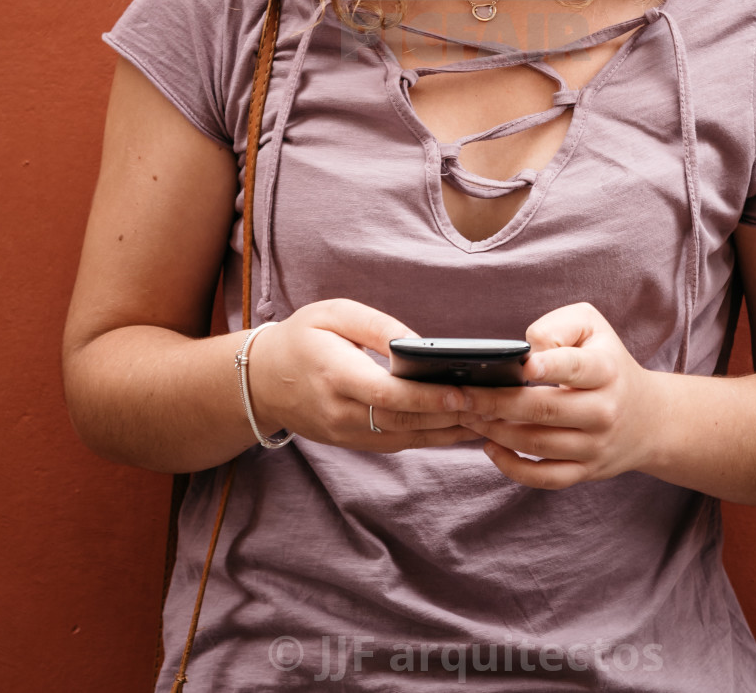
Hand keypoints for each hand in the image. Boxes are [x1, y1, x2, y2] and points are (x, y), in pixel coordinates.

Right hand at [248, 299, 477, 452]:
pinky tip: (460, 426)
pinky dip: (431, 437)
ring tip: (489, 418)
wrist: (262, 380)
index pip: (388, 394)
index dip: (428, 397)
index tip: (464, 392)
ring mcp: (346, 434)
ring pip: (405, 438)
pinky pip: (397, 443)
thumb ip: (376, 326)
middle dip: (450, 416)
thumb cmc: (302, 337)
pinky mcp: (353, 443)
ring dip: (448, 432)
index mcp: (335, 375)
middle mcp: (341, 413)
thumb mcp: (333, 314)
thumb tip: (417, 344)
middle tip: (493, 406)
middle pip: (403, 421)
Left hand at [457, 302, 667, 488]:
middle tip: (462, 394)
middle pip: (544, 410)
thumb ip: (557, 328)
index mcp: (606, 369)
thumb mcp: (592, 327)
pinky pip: (545, 478)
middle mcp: (603, 410)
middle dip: (497, 402)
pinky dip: (513, 468)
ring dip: (496, 431)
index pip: (574, 367)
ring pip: (538, 444)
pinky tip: (489, 446)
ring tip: (468, 415)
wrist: (649, 418)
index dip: (548, 365)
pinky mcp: (585, 471)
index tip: (521, 364)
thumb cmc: (608, 361)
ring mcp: (595, 446)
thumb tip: (523, 351)